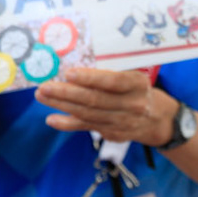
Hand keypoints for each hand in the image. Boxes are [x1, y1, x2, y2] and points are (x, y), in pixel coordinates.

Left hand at [35, 68, 172, 144]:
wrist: (155, 118)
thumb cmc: (136, 89)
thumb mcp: (133, 75)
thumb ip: (110, 72)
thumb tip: (74, 62)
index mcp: (138, 84)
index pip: (113, 82)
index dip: (91, 78)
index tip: (69, 73)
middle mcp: (133, 105)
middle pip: (96, 100)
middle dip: (67, 93)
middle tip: (45, 86)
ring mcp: (123, 122)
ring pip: (88, 114)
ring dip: (62, 105)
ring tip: (42, 96)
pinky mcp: (113, 134)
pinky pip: (87, 127)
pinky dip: (67, 124)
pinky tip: (51, 118)